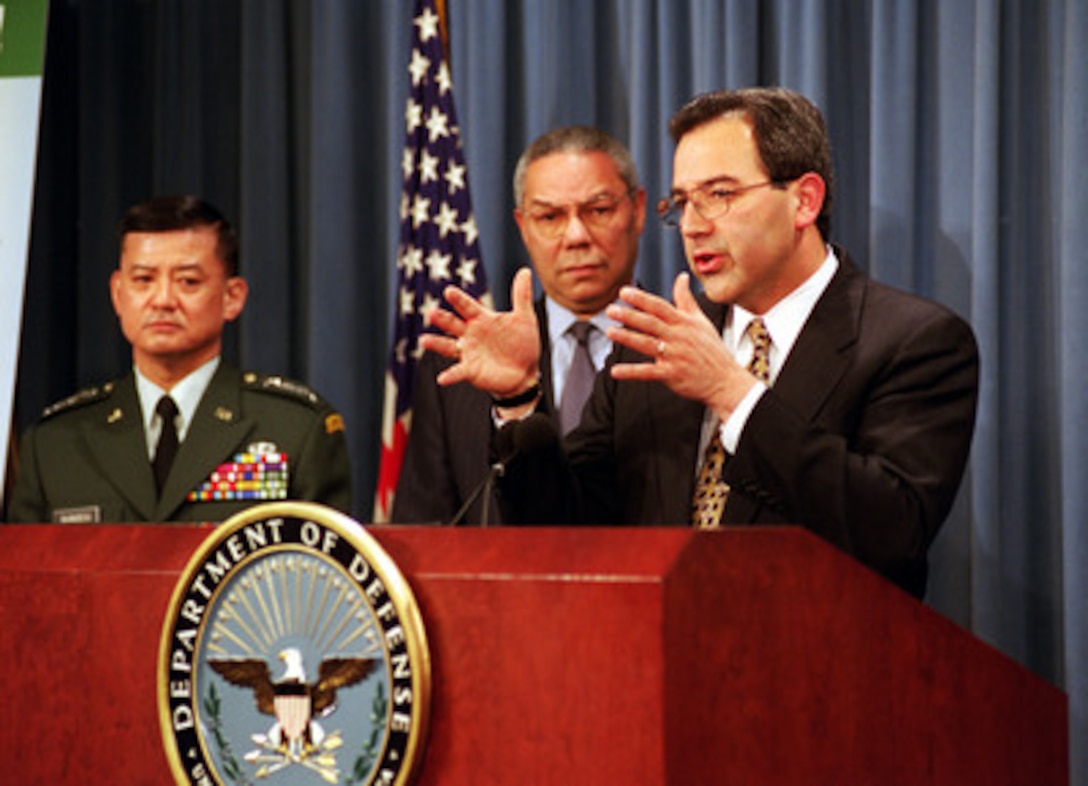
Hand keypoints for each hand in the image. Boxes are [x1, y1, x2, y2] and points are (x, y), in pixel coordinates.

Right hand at [420, 267, 541, 396]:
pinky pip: (458, 372)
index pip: (467, 306)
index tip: (448, 291)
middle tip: (431, 313)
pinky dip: (450, 375)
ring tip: (424, 340)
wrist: (526, 371)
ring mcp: (468, 352)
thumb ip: (521, 295)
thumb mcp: (524, 318)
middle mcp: (470, 334)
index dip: (458, 299)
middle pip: (452, 324)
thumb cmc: (523, 343)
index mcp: (481, 319)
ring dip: (436, 343)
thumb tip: (525, 270)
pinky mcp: (470, 370)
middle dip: (442, 319)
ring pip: (448, 346)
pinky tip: (442, 378)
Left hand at [606, 273, 758, 418]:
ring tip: (610, 331)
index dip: (641, 299)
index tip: (623, 292)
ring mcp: (675, 356)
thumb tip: (681, 276)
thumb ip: (686, 299)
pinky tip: (615, 371)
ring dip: (627, 338)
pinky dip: (631, 372)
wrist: (726, 380)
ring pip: (647, 344)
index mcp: (684, 323)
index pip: (659, 307)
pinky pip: (649, 372)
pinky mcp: (672, 375)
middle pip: (651, 323)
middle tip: (610, 310)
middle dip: (629, 315)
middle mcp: (679, 337)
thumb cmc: (712, 350)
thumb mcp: (701, 321)